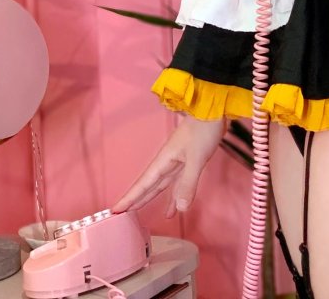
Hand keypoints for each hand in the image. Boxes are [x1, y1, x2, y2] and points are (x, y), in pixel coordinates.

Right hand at [111, 115, 225, 217]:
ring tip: (139, 213)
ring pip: (160, 184)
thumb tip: (181, 209)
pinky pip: (177, 183)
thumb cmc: (203, 131)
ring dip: (151, 198)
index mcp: (164, 160)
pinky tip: (174, 209)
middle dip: (135, 199)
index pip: (143, 184)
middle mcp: (167, 162)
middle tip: (120, 214)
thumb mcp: (196, 158)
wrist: (213, 112)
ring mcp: (177, 162)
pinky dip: (175, 196)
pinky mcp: (188, 162)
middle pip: (148, 185)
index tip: (115, 210)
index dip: (130, 198)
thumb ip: (188, 183)